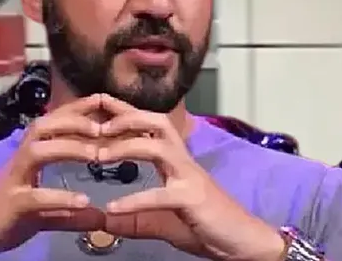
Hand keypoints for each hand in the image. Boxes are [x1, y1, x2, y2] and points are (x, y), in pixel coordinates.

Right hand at [0, 95, 105, 260]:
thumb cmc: (6, 217)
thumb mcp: (45, 211)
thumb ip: (71, 211)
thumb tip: (101, 217)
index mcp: (29, 156)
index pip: (52, 124)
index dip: (76, 110)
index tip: (103, 100)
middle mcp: (20, 162)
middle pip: (42, 127)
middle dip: (73, 122)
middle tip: (103, 128)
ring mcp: (13, 181)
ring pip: (37, 152)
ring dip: (68, 148)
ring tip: (97, 155)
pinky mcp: (10, 205)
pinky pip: (35, 196)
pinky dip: (60, 197)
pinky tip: (83, 201)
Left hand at [96, 95, 285, 260]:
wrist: (243, 240)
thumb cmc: (209, 226)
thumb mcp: (164, 221)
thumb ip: (135, 218)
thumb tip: (102, 221)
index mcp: (176, 162)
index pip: (151, 128)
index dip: (127, 113)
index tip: (100, 102)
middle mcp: (184, 163)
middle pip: (159, 124)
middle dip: (128, 118)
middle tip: (98, 124)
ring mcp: (190, 178)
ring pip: (158, 148)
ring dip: (127, 146)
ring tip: (99, 155)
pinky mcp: (193, 199)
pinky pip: (160, 195)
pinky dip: (135, 200)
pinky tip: (113, 208)